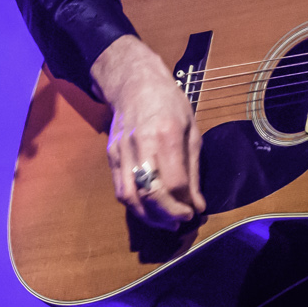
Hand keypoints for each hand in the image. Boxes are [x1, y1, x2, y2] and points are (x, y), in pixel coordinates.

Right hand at [91, 34, 206, 227]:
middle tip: (180, 222)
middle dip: (167, 215)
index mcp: (167, 134)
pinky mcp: (110, 156)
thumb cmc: (169, 103)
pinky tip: (149, 210)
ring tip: (165, 222)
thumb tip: (197, 204)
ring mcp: (121, 151)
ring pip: (130, 197)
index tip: (194, 212)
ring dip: (149, 217)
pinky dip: (135, 206)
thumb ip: (193, 170)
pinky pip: (120, 189)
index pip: (174, 182)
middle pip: (150, 193)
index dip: (184, 205)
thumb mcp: (191, 130)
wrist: (134, 83)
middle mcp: (141, 144)